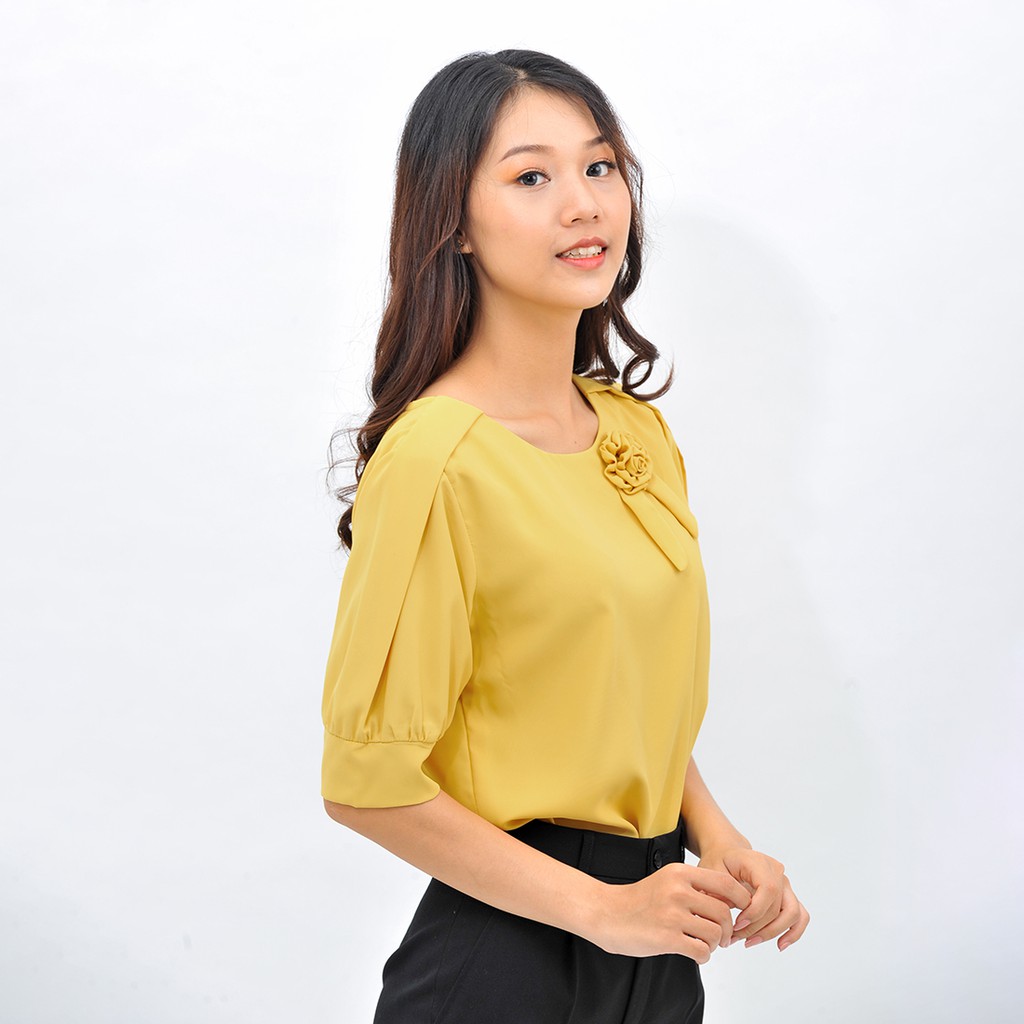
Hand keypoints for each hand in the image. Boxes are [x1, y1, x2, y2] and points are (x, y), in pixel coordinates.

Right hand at [585, 863, 751, 962]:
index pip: (725, 883)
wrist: (606, 913)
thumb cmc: (638, 900)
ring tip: (704, 945)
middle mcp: (678, 891)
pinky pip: (701, 951)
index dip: (740, 898)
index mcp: (679, 873)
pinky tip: (695, 954)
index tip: (739, 911)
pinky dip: (704, 957)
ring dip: (715, 944)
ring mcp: (672, 914)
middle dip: (728, 929)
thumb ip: (693, 887)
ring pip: (715, 933)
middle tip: (721, 937)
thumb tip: (727, 902)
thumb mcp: (666, 881)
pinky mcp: (666, 938)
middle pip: (724, 912)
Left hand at [698, 847, 809, 950]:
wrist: (727, 853)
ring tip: (750, 942)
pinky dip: (794, 932)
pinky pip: (800, 915)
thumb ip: (722, 893)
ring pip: (793, 913)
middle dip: (758, 927)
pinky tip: (779, 945)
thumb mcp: (712, 872)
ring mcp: (785, 884)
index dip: (755, 911)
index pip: (768, 889)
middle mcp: (777, 871)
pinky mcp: (788, 895)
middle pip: (779, 905)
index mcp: (758, 861)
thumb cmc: (719, 861)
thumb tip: (733, 920)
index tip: (736, 924)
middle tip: (735, 937)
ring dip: (772, 932)